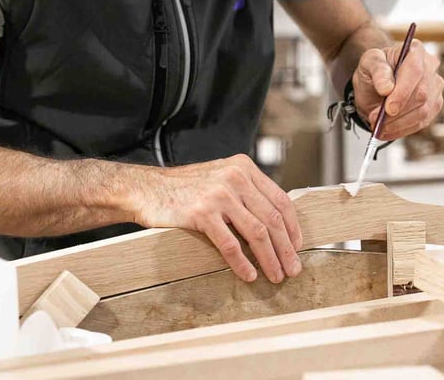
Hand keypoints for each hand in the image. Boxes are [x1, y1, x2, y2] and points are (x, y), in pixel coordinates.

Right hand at [132, 154, 302, 283]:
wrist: (146, 189)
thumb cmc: (185, 188)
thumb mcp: (222, 177)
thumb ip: (246, 191)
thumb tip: (275, 222)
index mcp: (244, 168)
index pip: (280, 199)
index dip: (292, 226)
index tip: (297, 246)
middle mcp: (235, 178)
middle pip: (272, 218)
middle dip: (286, 248)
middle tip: (293, 268)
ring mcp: (219, 195)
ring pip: (256, 232)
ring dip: (270, 259)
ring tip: (276, 275)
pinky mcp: (202, 213)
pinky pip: (230, 244)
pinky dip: (242, 263)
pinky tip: (249, 275)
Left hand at [351, 39, 443, 139]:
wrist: (378, 83)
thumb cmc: (375, 70)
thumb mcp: (368, 63)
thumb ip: (377, 70)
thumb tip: (386, 88)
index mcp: (415, 50)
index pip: (415, 71)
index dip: (402, 92)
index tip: (388, 109)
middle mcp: (430, 67)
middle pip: (421, 94)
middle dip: (398, 112)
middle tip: (375, 120)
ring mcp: (435, 87)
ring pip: (423, 111)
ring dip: (398, 124)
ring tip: (378, 127)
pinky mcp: (434, 105)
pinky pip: (422, 122)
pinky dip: (402, 130)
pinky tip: (387, 131)